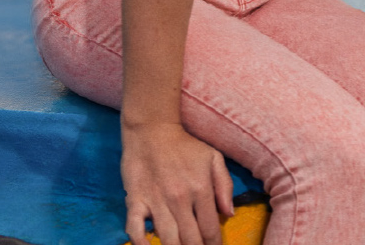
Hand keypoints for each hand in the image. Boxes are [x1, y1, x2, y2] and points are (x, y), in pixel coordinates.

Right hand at [122, 122, 234, 244]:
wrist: (152, 130)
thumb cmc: (185, 146)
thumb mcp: (213, 157)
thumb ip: (225, 185)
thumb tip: (229, 214)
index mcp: (201, 188)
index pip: (210, 228)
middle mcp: (180, 198)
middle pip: (191, 239)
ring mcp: (156, 201)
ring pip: (168, 240)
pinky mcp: (135, 201)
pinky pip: (135, 230)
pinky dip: (141, 244)